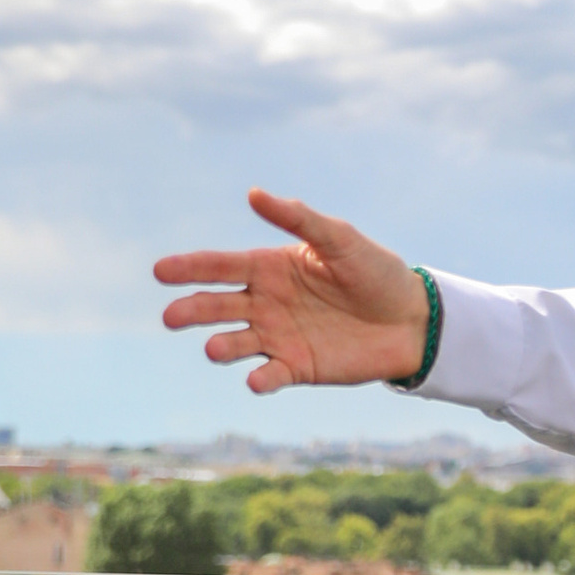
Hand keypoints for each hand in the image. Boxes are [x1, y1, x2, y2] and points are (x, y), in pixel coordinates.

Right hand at [155, 191, 430, 393]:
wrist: (413, 319)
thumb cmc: (376, 272)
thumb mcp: (339, 239)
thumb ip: (298, 219)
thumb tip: (253, 194)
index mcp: (269, 268)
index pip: (220, 266)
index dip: (189, 268)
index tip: (161, 271)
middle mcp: (266, 303)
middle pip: (218, 306)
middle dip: (193, 310)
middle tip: (172, 317)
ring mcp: (278, 337)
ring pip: (236, 342)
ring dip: (222, 346)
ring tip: (214, 348)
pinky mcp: (298, 367)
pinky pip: (270, 375)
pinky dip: (260, 379)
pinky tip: (255, 380)